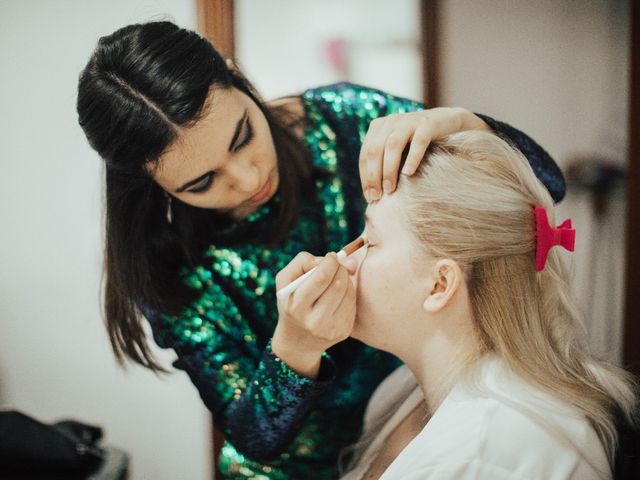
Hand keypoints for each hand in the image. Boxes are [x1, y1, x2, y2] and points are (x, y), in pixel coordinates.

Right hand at [272, 252, 355, 377]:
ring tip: (337, 278)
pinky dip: (349, 292)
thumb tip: (336, 258)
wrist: (297, 339)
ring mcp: (330, 329)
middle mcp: (314, 321)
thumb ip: (303, 261)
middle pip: (338, 284)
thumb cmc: (292, 300)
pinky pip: (353, 303)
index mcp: (296, 307)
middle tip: (336, 265)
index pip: (321, 278)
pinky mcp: (343, 332)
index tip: (331, 257)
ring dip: (346, 279)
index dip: (330, 262)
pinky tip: (339, 293)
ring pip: (348, 292)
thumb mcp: (285, 280)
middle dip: (340, 268)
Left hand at [359, 107, 490, 201]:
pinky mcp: (427, 124)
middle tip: (377, 196)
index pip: (365, 155)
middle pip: (374, 150)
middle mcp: (390, 121)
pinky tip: (408, 173)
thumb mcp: (397, 148)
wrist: (446, 121)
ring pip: (392, 146)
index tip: (370, 197)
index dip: (365, 177)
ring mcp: (409, 121)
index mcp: (378, 127)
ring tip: (390, 189)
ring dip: (388, 169)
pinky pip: (418, 142)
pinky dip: (412, 158)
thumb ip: (383, 161)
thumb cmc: (417, 142)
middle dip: (373, 176)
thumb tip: (372, 194)